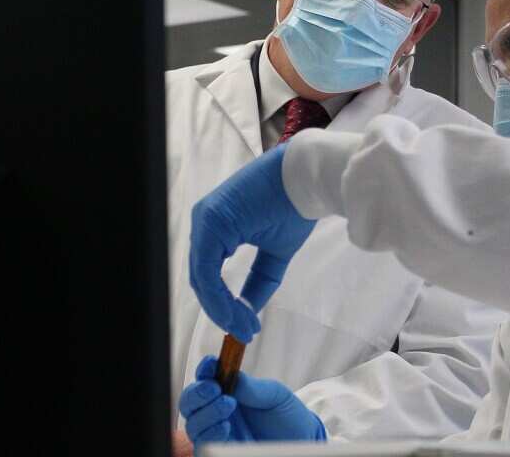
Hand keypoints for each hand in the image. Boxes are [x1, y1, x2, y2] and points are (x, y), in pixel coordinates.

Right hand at [179, 356, 326, 443]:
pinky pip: (203, 445)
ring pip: (193, 423)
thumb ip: (253, 387)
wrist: (301, 439)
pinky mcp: (220, 451)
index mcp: (227, 392)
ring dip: (206, 412)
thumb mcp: (275, 395)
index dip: (205, 369)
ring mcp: (217, 432)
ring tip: (228, 405)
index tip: (212, 363)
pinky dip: (210, 434)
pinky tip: (225, 427)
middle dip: (198, 392)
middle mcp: (217, 412)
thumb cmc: (286, 416)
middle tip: (215, 388)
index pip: (205, 378)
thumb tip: (233, 377)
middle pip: (190, 402)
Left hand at [189, 143, 315, 340]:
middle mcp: (203, 222)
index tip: (246, 327)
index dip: (224, 305)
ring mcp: (204, 221)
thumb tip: (248, 312)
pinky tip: (239, 312)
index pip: (209, 274)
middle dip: (223, 311)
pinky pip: (208, 270)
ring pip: (203, 278)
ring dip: (222, 308)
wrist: (307, 178)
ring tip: (245, 326)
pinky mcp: (210, 224)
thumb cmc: (294, 207)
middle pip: (202, 278)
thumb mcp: (275, 254)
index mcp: (215, 227)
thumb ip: (258, 281)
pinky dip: (220, 297)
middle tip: (245, 331)